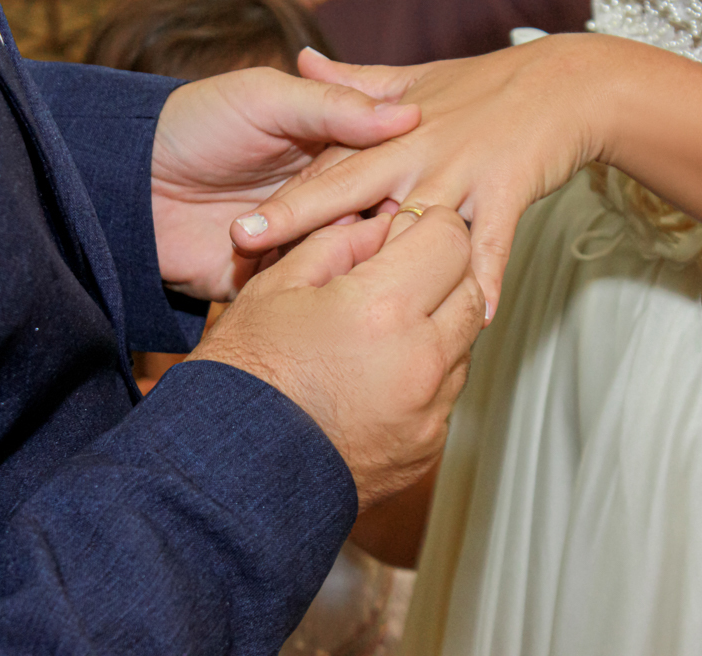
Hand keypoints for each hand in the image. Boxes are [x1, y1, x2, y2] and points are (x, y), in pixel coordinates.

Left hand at [150, 66, 418, 301]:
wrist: (127, 182)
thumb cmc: (196, 124)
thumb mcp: (265, 98)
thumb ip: (334, 107)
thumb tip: (410, 115)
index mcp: (330, 154)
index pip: (385, 170)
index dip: (403, 180)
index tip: (418, 189)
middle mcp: (323, 202)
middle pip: (373, 220)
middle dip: (381, 225)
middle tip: (380, 224)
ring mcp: (299, 244)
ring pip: (347, 259)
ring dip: (353, 258)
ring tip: (352, 250)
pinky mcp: (273, 282)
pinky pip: (307, 291)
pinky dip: (318, 287)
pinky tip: (330, 283)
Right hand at [186, 208, 484, 507]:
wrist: (231, 477)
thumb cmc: (242, 381)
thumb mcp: (277, 287)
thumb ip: (338, 243)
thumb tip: (381, 227)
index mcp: (382, 309)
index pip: (449, 239)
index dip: (428, 225)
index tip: (407, 231)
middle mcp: (419, 360)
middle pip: (470, 288)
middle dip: (443, 272)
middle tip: (400, 274)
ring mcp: (428, 409)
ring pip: (464, 342)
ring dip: (438, 324)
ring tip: (380, 331)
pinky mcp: (427, 445)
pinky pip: (446, 392)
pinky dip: (426, 375)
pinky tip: (378, 376)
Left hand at [228, 34, 610, 320]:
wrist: (565, 83)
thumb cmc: (489, 85)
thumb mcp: (416, 77)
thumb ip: (357, 83)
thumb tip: (305, 58)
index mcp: (389, 134)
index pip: (326, 167)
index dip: (282, 197)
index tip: (239, 228)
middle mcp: (415, 153)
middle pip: (347, 190)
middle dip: (297, 220)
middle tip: (247, 247)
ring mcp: (460, 172)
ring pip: (411, 223)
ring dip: (383, 265)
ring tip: (352, 308)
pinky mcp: (506, 190)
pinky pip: (491, 242)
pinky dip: (484, 276)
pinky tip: (474, 316)